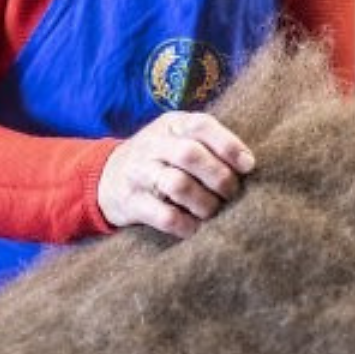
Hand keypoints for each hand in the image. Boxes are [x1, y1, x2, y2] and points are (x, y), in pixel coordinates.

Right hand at [97, 111, 255, 239]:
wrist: (105, 177)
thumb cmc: (158, 159)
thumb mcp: (176, 139)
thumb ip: (206, 144)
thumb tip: (249, 165)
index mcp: (170, 125)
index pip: (202, 125)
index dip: (229, 145)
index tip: (249, 166)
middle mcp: (153, 144)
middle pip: (190, 155)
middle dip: (219, 177)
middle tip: (232, 193)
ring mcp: (139, 172)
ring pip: (178, 184)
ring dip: (204, 203)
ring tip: (213, 212)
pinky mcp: (130, 201)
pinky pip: (164, 215)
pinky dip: (185, 225)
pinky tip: (195, 228)